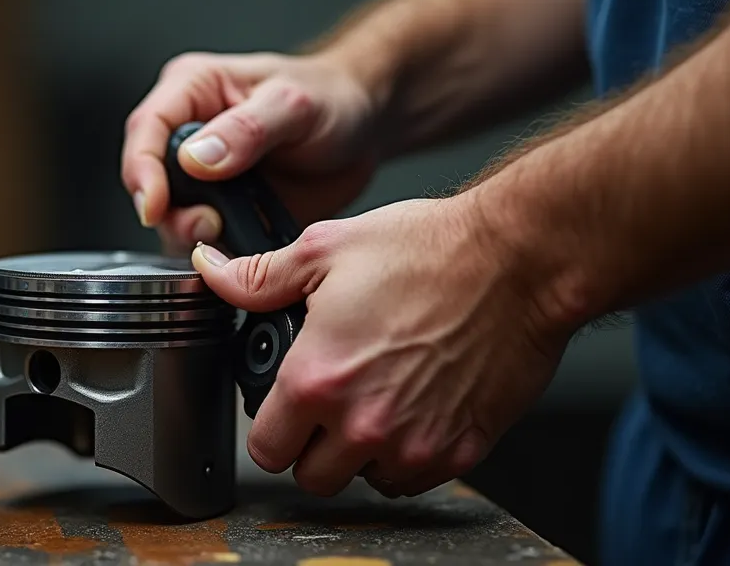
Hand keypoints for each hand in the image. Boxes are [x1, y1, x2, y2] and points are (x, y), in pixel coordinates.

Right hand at [121, 51, 380, 254]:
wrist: (362, 128)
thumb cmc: (329, 97)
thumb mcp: (293, 105)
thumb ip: (247, 129)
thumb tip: (196, 159)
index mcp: (191, 91)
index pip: (145, 130)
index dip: (142, 171)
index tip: (155, 205)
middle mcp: (186, 133)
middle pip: (148, 180)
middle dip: (170, 211)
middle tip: (209, 224)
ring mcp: (201, 177)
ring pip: (169, 216)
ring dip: (193, 235)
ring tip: (231, 233)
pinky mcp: (221, 210)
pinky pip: (201, 240)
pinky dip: (217, 251)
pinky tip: (245, 244)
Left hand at [190, 194, 571, 497]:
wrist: (519, 259)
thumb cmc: (430, 250)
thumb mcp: (325, 249)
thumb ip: (258, 276)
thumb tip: (210, 273)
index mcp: (317, 378)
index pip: (265, 448)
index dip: (269, 427)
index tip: (282, 409)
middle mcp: (362, 422)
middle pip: (311, 476)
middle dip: (312, 446)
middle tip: (329, 403)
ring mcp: (413, 443)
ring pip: (364, 480)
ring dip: (361, 452)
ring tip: (375, 398)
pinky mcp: (460, 449)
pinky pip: (415, 478)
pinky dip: (408, 455)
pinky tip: (413, 408)